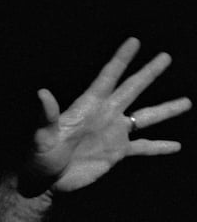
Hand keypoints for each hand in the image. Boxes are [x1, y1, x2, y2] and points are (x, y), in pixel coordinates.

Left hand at [29, 38, 190, 192]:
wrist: (46, 181)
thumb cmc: (39, 156)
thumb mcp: (42, 135)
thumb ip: (47, 115)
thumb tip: (42, 93)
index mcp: (88, 106)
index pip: (108, 77)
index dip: (121, 59)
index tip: (134, 41)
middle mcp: (104, 115)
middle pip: (132, 89)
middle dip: (149, 72)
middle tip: (165, 56)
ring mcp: (113, 133)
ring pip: (145, 118)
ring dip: (166, 110)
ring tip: (187, 102)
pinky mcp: (117, 152)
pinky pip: (144, 147)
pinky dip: (160, 146)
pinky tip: (176, 146)